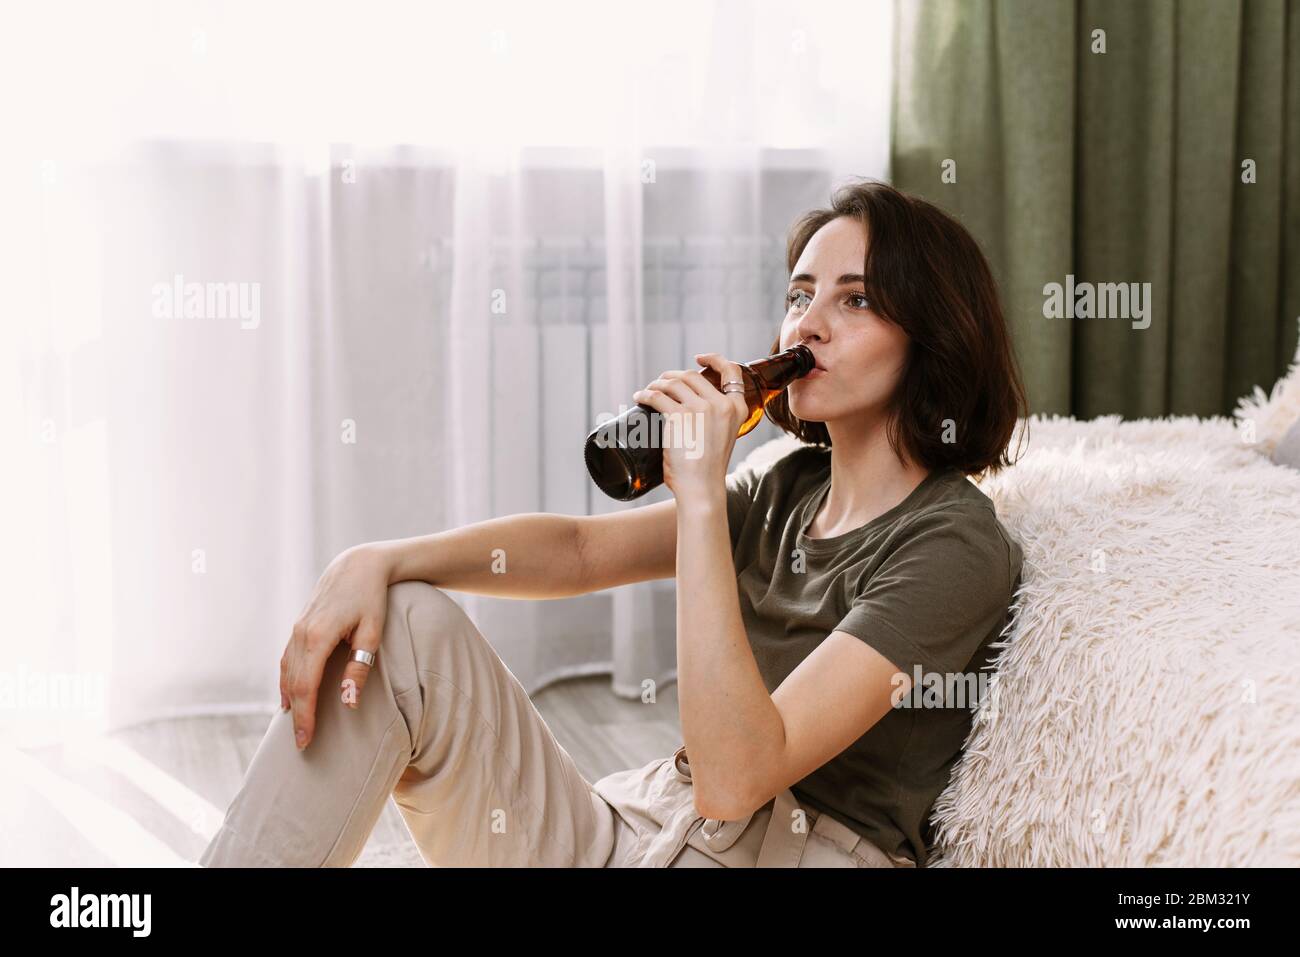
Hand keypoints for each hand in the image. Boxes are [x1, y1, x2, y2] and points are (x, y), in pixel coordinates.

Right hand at [281, 543, 391, 749]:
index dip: (304, 717)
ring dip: (289, 699)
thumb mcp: (372, 633)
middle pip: (293, 684)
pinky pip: (287, 659)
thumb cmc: (371, 598)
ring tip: (295, 724)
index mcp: (318, 637)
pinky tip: (290, 696)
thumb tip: (348, 703)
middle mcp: (301, 634)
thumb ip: (359, 668)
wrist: (358, 565)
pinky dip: (287, 680)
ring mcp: (297, 629)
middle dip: (296, 715)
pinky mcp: (299, 626)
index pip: (306, 687)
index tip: (305, 741)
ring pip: (286, 672)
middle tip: (301, 743)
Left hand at [630, 353, 748, 500]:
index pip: (731, 372)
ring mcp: (700, 409)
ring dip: (657, 383)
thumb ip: (716, 421)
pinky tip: (640, 397)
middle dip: (674, 375)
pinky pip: (657, 397)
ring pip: (673, 383)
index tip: (700, 357)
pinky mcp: (679, 416)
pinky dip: (645, 394)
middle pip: (692, 376)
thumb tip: (691, 410)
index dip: (714, 359)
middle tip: (662, 383)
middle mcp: (721, 404)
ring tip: (649, 390)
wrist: (701, 487)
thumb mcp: (723, 437)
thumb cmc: (707, 469)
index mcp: (737, 409)